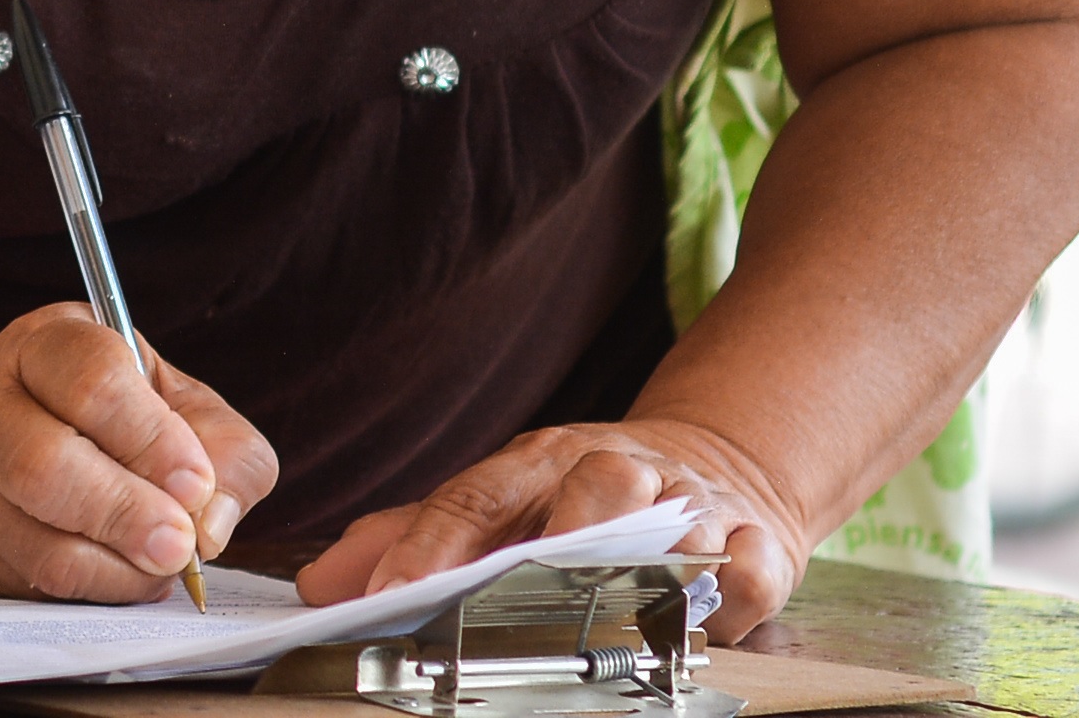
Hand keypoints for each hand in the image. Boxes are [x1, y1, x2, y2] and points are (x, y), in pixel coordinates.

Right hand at [0, 304, 277, 602]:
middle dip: (124, 515)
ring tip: (159, 567)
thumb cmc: (117, 413)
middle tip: (178, 547)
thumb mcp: (185, 403)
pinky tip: (119, 572)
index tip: (196, 483)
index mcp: (49, 343)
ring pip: (32, 539)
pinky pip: (24, 581)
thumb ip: (227, 451)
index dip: (152, 440)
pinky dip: (87, 591)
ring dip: (113, 569)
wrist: (15, 426)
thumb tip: (213, 523)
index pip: (92, 382)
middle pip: (41, 465)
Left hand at [295, 417, 810, 633]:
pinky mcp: (756, 545)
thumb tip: (322, 583)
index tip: (388, 597)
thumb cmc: (583, 495)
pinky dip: (731, 590)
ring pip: (669, 513)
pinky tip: (703, 618)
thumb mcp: (499, 501)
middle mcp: (614, 471)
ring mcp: (689, 505)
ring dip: (638, 550)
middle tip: (501, 586)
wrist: (717, 462)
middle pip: (579, 489)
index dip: (427, 547)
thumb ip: (410, 539)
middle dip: (542, 537)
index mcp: (539, 460)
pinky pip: (749, 568)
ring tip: (602, 592)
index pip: (474, 498)